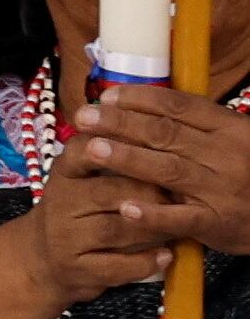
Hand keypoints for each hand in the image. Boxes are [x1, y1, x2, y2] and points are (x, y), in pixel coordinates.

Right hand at [26, 119, 180, 306]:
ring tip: (178, 228)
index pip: (83, 150)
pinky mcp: (75, 269)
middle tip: (183, 197)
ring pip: (115, 230)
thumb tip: (164, 137)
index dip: (114, 146)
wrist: (42, 258)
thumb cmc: (78, 211)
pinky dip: (145, 262)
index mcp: (65, 173)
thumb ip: (115, 157)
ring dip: (153, 230)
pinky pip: (116, 266)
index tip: (145, 147)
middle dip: (152, 195)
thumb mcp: (83, 179)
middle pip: (109, 192)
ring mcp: (64, 238)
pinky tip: (165, 256)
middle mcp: (59, 202)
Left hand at [74, 85, 249, 256]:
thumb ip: (196, 125)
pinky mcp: (216, 222)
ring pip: (167, 170)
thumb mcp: (233, 138)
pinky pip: (180, 218)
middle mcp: (226, 155)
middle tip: (84, 117)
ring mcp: (221, 189)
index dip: (140, 99)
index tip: (107, 96)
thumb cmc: (248, 170)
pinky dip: (152, 213)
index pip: (179, 106)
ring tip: (92, 150)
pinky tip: (125, 208)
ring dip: (127, 158)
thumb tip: (141, 104)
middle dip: (120, 124)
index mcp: (230, 128)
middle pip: (165, 134)